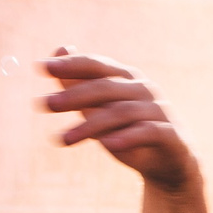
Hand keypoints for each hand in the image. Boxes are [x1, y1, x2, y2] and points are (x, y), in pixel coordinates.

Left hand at [41, 52, 199, 189]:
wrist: (167, 162)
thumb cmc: (129, 131)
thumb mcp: (100, 109)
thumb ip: (80, 83)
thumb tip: (59, 49)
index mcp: (126, 78)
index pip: (96, 66)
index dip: (71, 64)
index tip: (41, 67)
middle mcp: (143, 90)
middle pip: (106, 87)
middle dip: (74, 94)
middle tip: (45, 104)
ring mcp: (158, 110)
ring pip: (122, 112)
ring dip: (90, 125)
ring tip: (64, 138)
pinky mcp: (170, 134)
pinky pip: (148, 132)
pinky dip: (128, 137)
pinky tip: (108, 145)